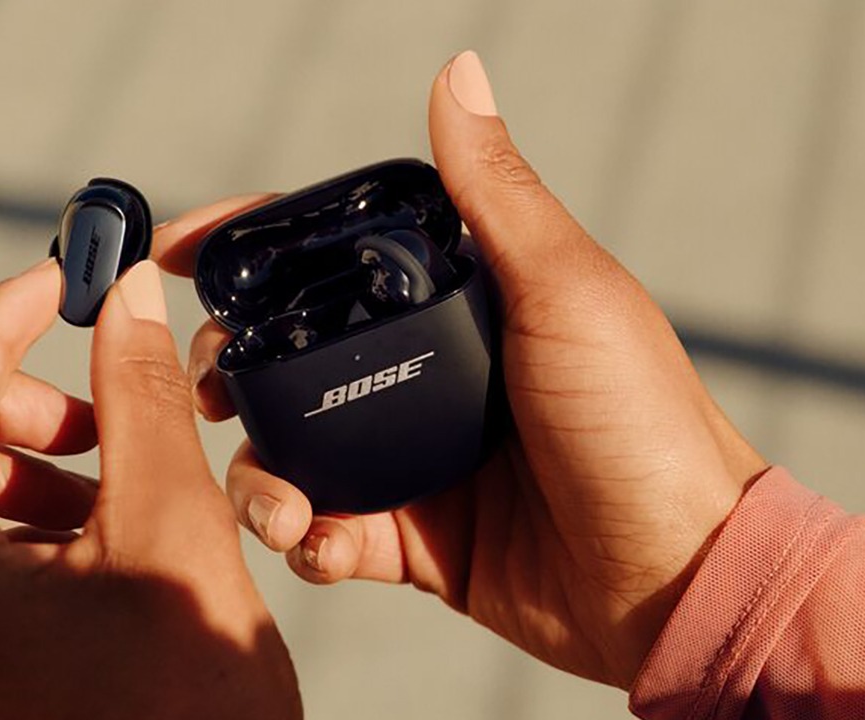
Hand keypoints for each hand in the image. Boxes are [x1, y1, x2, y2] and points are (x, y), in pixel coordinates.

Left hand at [0, 259, 299, 717]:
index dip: (0, 318)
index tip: (62, 283)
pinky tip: (92, 533)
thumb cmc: (195, 704)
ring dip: (2, 455)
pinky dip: (1, 513)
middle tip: (82, 412)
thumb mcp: (175, 529)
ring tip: (106, 480)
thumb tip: (126, 300)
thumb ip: (140, 398)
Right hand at [154, 51, 766, 689]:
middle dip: (231, 369)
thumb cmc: (645, 423)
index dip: (253, 248)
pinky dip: (307, 540)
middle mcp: (428, 375)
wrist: (679, 582)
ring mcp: (417, 460)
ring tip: (272, 501)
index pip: (333, 260)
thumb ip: (496, 194)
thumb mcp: (568, 292)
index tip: (185, 250)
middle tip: (211, 386)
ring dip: (258, 474)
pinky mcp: (415, 540)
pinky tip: (318, 542)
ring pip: (294, 453)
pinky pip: (330, 534)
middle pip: (292, 357)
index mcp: (459, 304)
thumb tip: (459, 70)